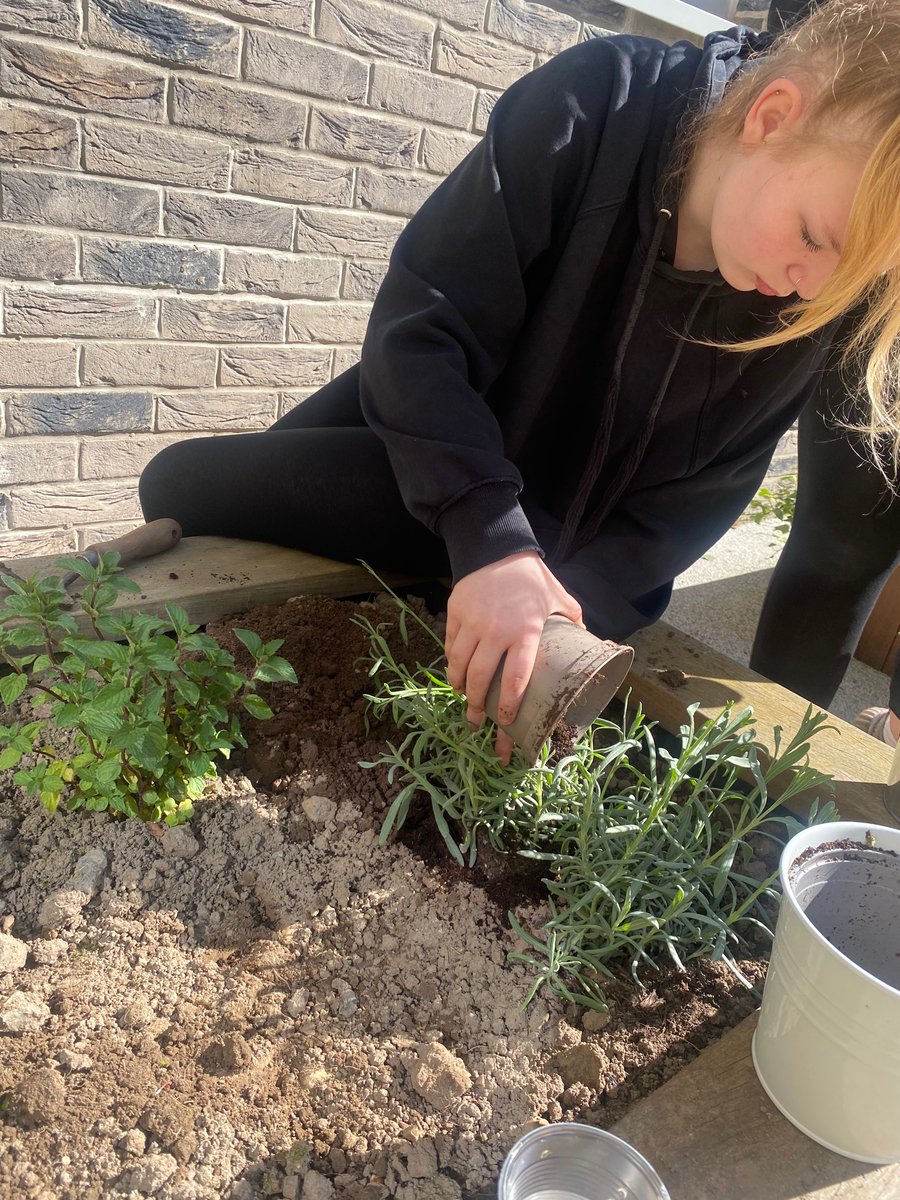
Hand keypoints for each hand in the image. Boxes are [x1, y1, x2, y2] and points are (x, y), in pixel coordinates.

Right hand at [445, 551, 582, 762]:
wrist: (498, 548)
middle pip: (481, 678)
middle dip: (476, 703)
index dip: (509, 704)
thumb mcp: (559, 597)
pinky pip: (450, 645)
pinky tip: (455, 671)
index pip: (516, 677)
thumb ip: (572, 620)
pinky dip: (452, 662)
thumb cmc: (532, 577)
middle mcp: (496, 631)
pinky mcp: (456, 613)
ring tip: (462, 696)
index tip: (506, 721)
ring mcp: (472, 623)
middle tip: (476, 720)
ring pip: (460, 664)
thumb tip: (586, 641)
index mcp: (524, 631)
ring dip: (459, 685)